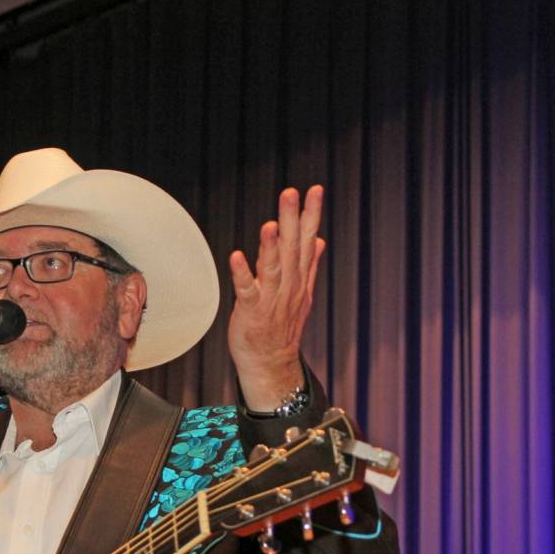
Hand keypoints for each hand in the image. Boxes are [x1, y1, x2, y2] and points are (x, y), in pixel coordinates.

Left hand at [227, 186, 325, 410]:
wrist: (271, 363)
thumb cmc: (281, 327)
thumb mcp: (303, 293)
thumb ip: (309, 265)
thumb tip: (318, 240)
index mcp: (300, 278)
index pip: (307, 240)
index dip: (311, 215)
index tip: (315, 190)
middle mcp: (289, 285)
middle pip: (291, 248)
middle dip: (292, 220)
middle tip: (291, 193)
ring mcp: (271, 299)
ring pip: (273, 268)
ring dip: (271, 246)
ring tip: (270, 224)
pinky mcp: (252, 312)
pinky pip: (247, 291)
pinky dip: (242, 274)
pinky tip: (236, 256)